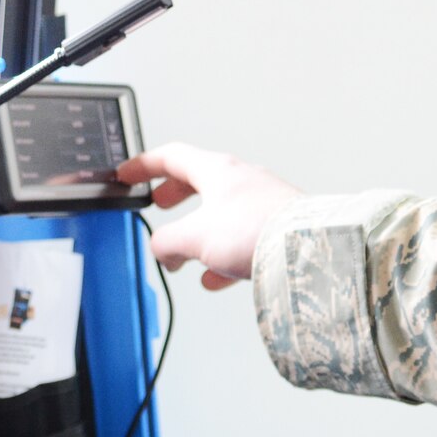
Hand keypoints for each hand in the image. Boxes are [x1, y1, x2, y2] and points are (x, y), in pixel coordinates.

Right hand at [116, 143, 302, 291]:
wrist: (307, 249)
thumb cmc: (257, 230)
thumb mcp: (194, 237)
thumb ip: (167, 242)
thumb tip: (161, 249)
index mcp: (217, 170)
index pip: (172, 157)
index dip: (144, 166)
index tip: (129, 175)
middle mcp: (243, 180)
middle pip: (199, 181)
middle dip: (175, 196)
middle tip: (160, 205)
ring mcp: (263, 202)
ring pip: (222, 212)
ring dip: (199, 232)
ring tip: (185, 253)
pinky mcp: (278, 227)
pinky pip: (242, 238)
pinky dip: (223, 255)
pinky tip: (216, 278)